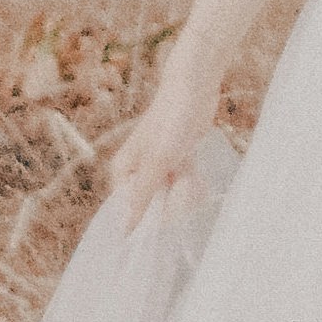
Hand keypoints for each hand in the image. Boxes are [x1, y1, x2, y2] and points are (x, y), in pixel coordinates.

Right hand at [103, 76, 216, 227]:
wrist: (194, 91)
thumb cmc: (171, 123)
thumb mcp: (156, 163)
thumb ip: (141, 198)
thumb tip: (124, 231)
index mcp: (122, 173)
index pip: (132, 212)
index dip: (151, 215)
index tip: (168, 203)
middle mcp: (137, 174)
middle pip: (155, 209)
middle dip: (175, 199)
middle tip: (183, 178)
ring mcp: (159, 171)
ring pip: (173, 201)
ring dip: (187, 191)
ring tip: (192, 171)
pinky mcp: (177, 166)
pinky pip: (184, 189)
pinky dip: (193, 183)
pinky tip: (198, 173)